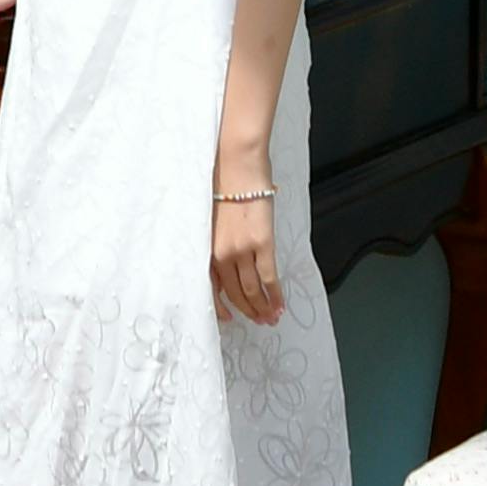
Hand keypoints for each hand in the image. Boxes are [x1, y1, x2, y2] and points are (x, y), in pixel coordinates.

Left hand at [209, 168, 283, 324]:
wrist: (237, 165)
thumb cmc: (223, 184)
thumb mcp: (211, 217)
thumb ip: (216, 242)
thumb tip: (228, 262)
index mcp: (206, 246)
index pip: (210, 287)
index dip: (220, 306)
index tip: (228, 318)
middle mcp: (221, 252)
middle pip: (234, 292)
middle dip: (247, 310)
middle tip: (258, 320)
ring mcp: (241, 249)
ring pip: (252, 290)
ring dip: (263, 308)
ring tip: (271, 318)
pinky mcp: (262, 243)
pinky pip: (269, 277)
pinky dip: (275, 295)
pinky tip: (280, 304)